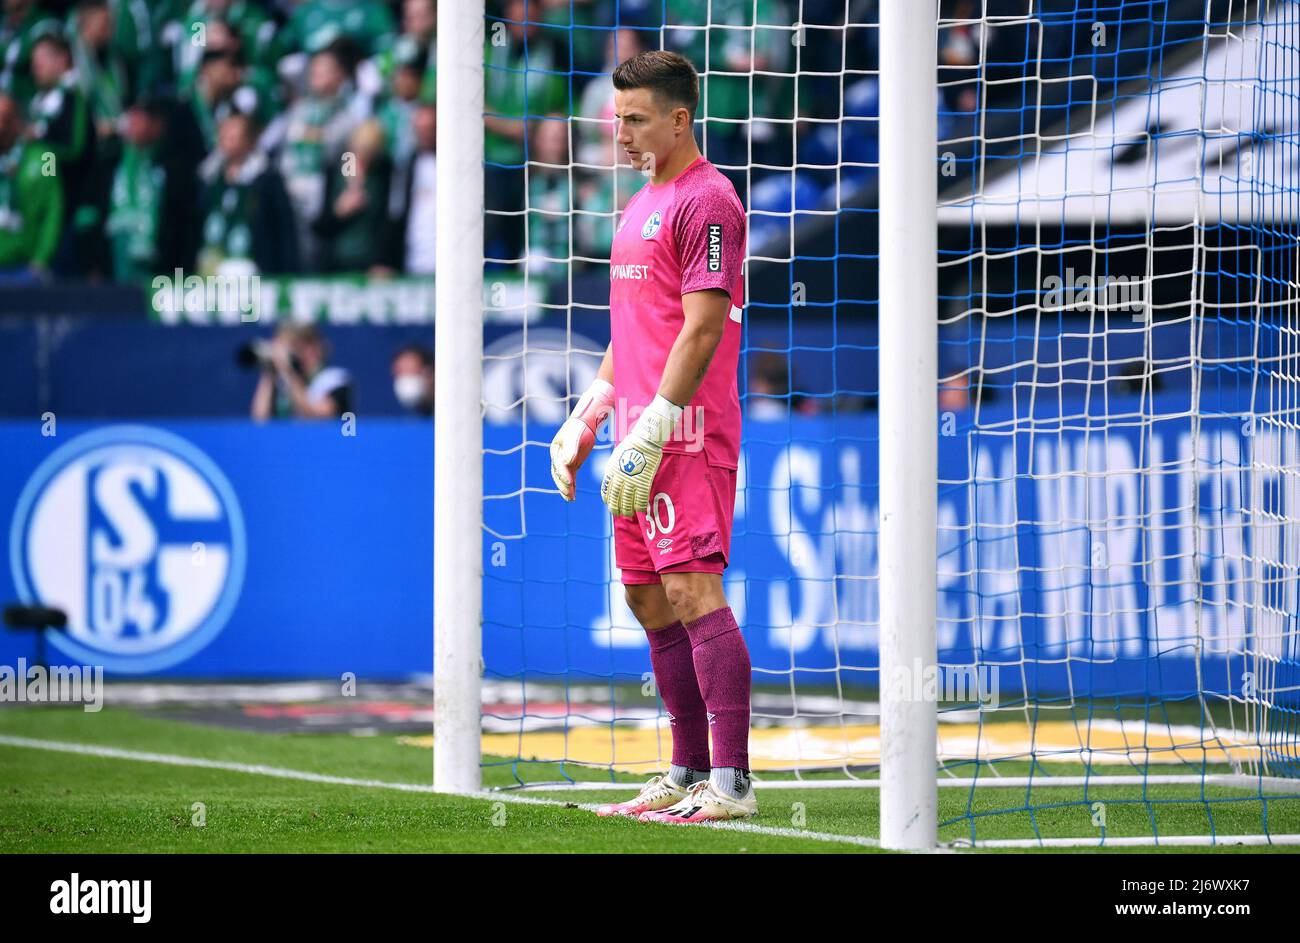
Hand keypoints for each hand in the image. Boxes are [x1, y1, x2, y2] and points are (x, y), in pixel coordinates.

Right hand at [550, 379, 614, 500]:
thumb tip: (567, 462)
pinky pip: (571, 478)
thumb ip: (571, 449)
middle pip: (559, 474)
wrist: (585, 423)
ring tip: (571, 499)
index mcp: (556, 450)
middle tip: (569, 496)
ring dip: (567, 489)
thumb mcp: (575, 437)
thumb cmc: (579, 428)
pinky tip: (574, 495)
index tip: (570, 483)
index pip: (559, 465)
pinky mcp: (573, 464)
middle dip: (563, 485)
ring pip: (564, 478)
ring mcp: (565, 461)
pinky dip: (572, 486)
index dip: (563, 475)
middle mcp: (558, 457)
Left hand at [600, 395, 681, 516]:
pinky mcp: (643, 482)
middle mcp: (619, 478)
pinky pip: (641, 498)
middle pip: (616, 498)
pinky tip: (641, 511)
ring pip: (627, 501)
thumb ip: (614, 470)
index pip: (606, 490)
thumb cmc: (631, 446)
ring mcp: (631, 481)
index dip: (608, 500)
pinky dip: (640, 506)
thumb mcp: (616, 457)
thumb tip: (613, 480)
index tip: (610, 504)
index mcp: (611, 471)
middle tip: (618, 513)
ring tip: (628, 514)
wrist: (644, 440)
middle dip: (616, 508)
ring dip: (627, 510)